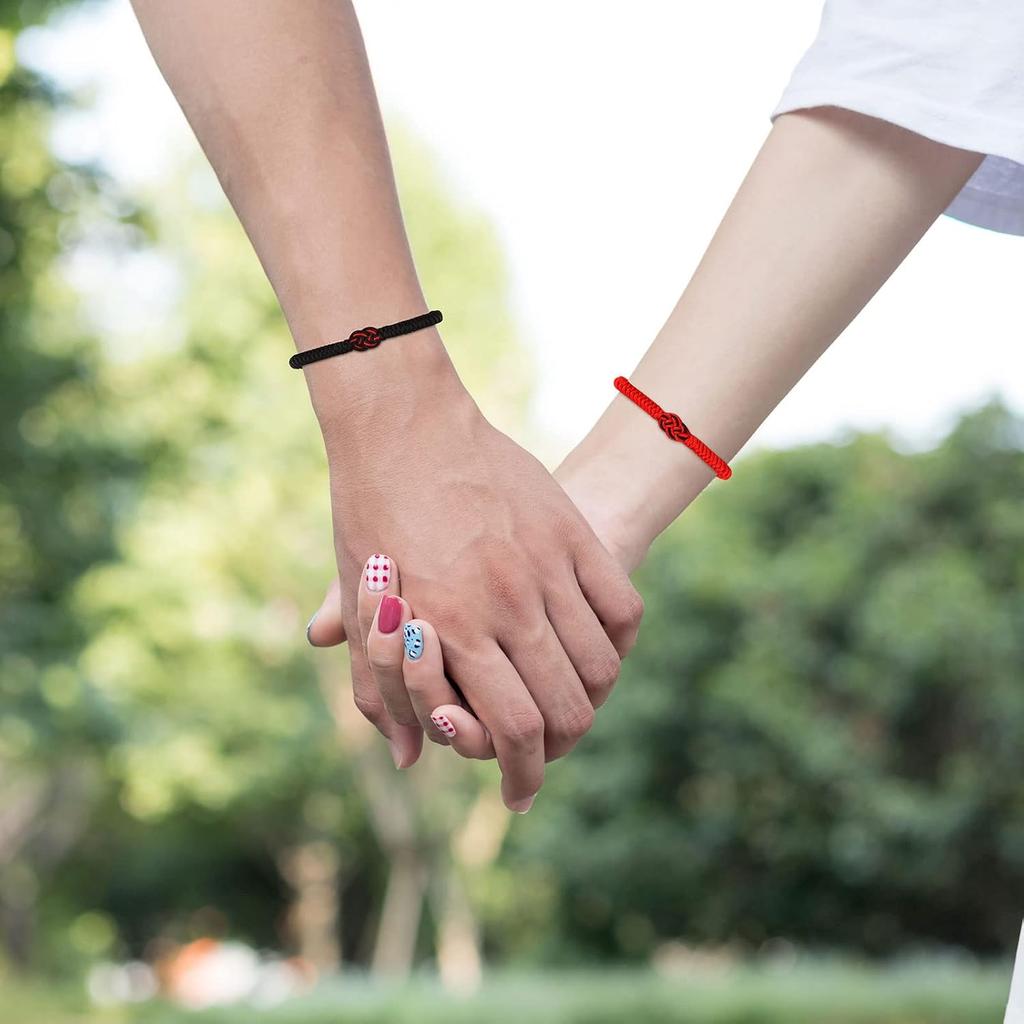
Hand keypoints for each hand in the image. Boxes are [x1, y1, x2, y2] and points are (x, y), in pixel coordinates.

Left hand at [316, 375, 641, 812]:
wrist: (405, 426)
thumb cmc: (370, 517)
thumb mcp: (361, 605)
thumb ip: (378, 687)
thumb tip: (407, 759)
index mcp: (450, 627)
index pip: (509, 730)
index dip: (522, 776)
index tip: (520, 794)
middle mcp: (505, 603)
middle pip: (566, 710)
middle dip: (557, 751)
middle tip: (545, 756)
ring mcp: (546, 566)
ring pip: (600, 666)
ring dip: (590, 700)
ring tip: (571, 703)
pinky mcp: (572, 533)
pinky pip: (621, 608)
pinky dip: (615, 641)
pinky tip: (593, 649)